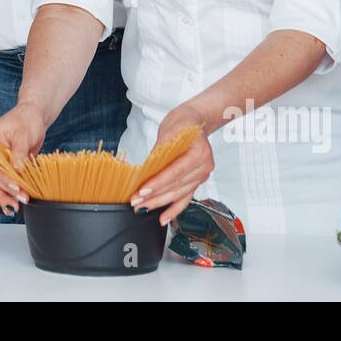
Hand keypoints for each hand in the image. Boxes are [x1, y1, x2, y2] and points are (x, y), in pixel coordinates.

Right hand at [0, 102, 46, 216]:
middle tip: (22, 198)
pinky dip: (8, 195)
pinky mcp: (4, 170)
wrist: (33, 117)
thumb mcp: (23, 134)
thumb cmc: (25, 120)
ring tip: (17, 205)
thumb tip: (17, 169)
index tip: (16, 187)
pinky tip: (13, 204)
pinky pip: (2, 185)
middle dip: (6, 190)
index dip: (4, 178)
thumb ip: (18, 152)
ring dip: (5, 197)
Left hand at [130, 104, 213, 224]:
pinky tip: (163, 219)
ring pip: (179, 195)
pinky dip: (174, 210)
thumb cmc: (182, 124)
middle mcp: (204, 167)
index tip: (142, 191)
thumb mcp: (168, 131)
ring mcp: (202, 176)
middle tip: (136, 202)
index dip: (158, 183)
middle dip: (154, 196)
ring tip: (142, 208)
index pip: (176, 172)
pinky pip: (185, 199)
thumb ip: (159, 153)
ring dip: (160, 203)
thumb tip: (146, 171)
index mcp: (200, 152)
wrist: (194, 122)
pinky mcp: (196, 182)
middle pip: (176, 186)